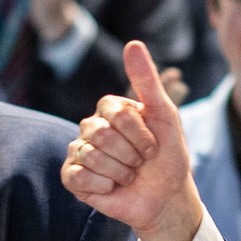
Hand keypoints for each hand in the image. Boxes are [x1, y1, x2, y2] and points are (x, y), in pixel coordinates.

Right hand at [61, 41, 201, 240]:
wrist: (166, 196)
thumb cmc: (168, 155)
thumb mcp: (165, 115)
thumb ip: (148, 80)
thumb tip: (133, 43)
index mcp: (111, 109)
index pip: (115, 112)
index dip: (139, 134)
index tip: (153, 145)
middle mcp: (91, 127)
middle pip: (100, 133)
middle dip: (130, 153)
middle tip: (140, 162)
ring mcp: (80, 151)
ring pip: (90, 155)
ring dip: (120, 171)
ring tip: (129, 175)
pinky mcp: (73, 177)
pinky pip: (77, 176)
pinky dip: (102, 185)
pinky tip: (112, 187)